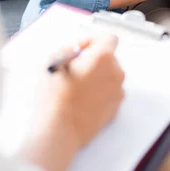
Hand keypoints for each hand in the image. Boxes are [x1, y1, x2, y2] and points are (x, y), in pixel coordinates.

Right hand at [18, 34, 124, 170]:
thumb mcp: (52, 63)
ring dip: (96, 77)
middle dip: (94, 60)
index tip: (80, 49)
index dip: (93, 40)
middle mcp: (115, 73)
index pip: (109, 38)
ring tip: (76, 88)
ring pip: (109, 76)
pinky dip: (99, 93)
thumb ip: (67, 49)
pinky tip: (82, 101)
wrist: (58, 132)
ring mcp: (117, 92)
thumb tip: (75, 49)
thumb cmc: (53, 99)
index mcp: (102, 58)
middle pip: (109, 58)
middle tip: (74, 69)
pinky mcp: (115, 109)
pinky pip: (109, 93)